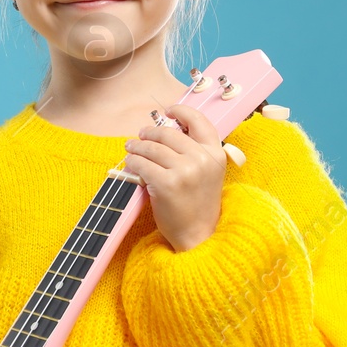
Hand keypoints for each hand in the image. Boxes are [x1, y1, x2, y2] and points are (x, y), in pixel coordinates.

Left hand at [122, 103, 226, 251]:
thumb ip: (195, 150)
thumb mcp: (208, 172)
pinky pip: (142, 164)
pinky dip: (132, 162)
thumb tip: (168, 128)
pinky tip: (130, 163)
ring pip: (151, 148)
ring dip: (136, 146)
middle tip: (140, 136)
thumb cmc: (199, 204)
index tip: (167, 111)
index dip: (180, 111)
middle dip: (149, 132)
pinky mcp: (166, 184)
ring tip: (131, 148)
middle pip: (168, 133)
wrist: (199, 234)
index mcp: (215, 153)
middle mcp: (202, 159)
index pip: (198, 121)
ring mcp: (184, 171)